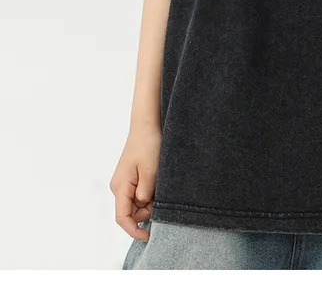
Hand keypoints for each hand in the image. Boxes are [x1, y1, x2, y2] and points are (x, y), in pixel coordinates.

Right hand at [109, 123, 161, 240]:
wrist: (146, 126)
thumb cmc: (148, 145)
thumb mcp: (151, 170)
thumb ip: (145, 192)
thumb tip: (142, 207)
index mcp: (120, 187)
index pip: (122, 218)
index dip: (134, 231)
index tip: (148, 236)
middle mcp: (118, 187)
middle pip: (131, 213)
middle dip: (147, 211)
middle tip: (160, 196)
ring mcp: (123, 183)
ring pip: (136, 205)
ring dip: (149, 202)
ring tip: (159, 184)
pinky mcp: (129, 179)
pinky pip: (138, 195)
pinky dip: (148, 195)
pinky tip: (156, 183)